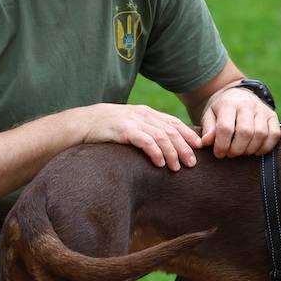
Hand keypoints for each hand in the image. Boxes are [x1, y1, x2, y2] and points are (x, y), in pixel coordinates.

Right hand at [77, 103, 201, 170]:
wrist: (80, 123)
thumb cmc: (106, 128)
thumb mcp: (130, 125)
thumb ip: (146, 130)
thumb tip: (165, 145)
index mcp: (146, 113)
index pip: (173, 122)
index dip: (188, 134)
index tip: (199, 146)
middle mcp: (143, 115)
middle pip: (171, 130)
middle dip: (184, 147)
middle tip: (193, 163)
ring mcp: (133, 121)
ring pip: (161, 136)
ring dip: (172, 152)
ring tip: (177, 167)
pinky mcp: (123, 130)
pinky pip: (145, 141)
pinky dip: (155, 152)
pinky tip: (160, 163)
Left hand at [200, 85, 280, 157]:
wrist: (238, 95)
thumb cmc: (221, 109)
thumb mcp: (209, 115)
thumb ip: (208, 128)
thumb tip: (206, 142)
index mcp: (229, 103)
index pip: (226, 128)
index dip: (222, 145)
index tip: (219, 154)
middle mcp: (248, 104)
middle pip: (245, 133)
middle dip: (236, 149)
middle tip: (230, 154)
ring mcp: (263, 109)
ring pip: (261, 135)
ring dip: (250, 150)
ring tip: (241, 151)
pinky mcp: (273, 115)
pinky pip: (275, 135)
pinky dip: (266, 147)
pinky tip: (255, 150)